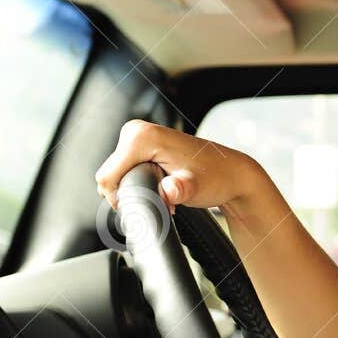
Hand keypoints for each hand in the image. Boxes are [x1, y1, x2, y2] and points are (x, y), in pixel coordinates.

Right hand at [94, 119, 277, 219]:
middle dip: (131, 194)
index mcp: (141, 137)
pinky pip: (125, 169)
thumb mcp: (195, 188)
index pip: (107, 177)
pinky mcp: (140, 143)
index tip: (148, 206)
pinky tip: (161, 185)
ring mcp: (137, 135)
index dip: (121, 200)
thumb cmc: (215, 177)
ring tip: (164, 193)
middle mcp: (135, 131)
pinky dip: (139, 182)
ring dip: (136, 189)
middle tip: (161, 200)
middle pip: (109, 176)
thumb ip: (179, 191)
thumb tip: (168, 192)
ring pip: (117, 174)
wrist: (230, 173)